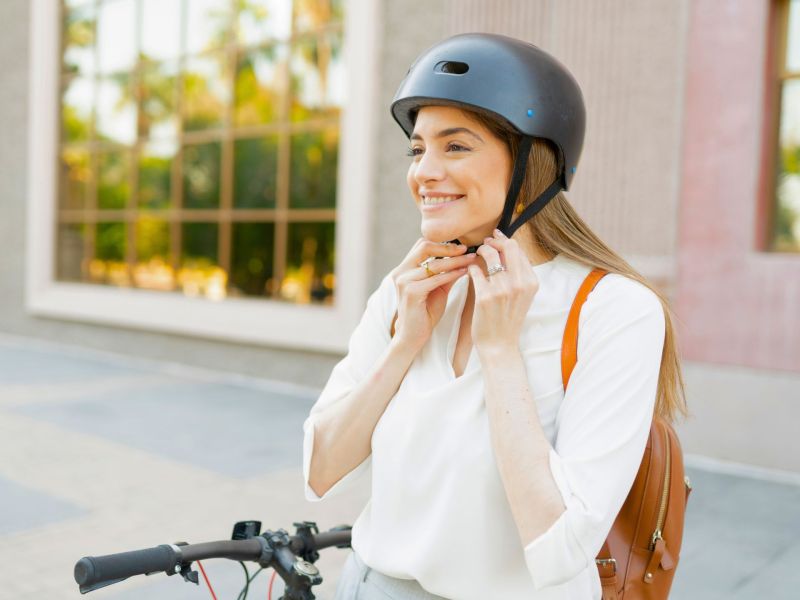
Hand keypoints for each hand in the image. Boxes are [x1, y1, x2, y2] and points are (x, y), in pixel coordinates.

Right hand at [390, 239, 475, 350]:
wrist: (413, 335)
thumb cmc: (425, 312)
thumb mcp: (437, 288)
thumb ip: (446, 273)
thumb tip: (463, 258)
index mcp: (405, 268)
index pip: (422, 245)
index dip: (443, 243)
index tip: (462, 246)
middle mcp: (402, 271)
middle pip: (425, 247)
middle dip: (449, 247)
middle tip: (467, 249)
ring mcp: (404, 281)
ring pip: (434, 264)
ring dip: (455, 261)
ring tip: (471, 260)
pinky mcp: (411, 292)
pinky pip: (436, 279)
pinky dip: (452, 274)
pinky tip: (464, 272)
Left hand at [468, 230, 539, 355]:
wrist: (499, 345)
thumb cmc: (508, 320)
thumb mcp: (522, 296)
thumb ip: (518, 274)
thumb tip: (507, 249)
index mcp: (531, 282)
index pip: (519, 250)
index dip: (506, 241)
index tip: (497, 238)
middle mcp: (519, 284)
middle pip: (508, 247)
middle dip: (495, 240)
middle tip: (486, 242)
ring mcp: (502, 289)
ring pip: (490, 255)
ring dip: (482, 250)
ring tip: (478, 253)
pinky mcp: (484, 296)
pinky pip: (475, 271)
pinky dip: (471, 267)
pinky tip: (470, 270)